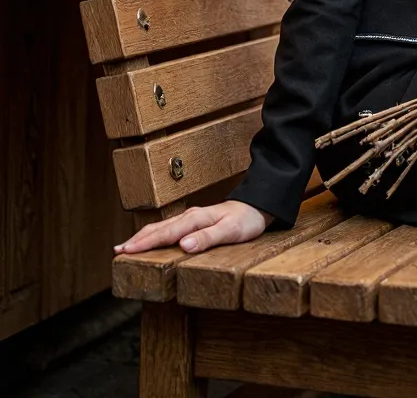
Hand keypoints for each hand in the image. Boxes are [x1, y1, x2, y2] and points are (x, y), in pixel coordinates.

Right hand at [113, 201, 273, 255]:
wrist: (258, 206)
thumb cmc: (246, 221)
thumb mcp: (231, 232)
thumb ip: (208, 238)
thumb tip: (184, 245)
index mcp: (196, 219)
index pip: (166, 233)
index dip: (145, 243)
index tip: (126, 251)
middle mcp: (190, 216)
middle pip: (159, 228)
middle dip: (137, 240)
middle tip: (117, 252)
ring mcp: (191, 217)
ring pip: (162, 226)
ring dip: (143, 236)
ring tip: (126, 247)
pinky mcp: (194, 221)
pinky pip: (169, 228)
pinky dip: (155, 234)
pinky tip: (150, 240)